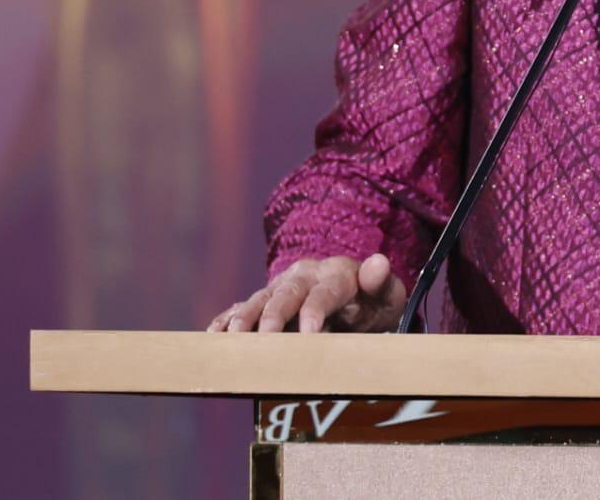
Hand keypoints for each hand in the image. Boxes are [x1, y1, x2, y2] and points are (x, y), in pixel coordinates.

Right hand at [206, 253, 406, 333]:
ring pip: (259, 299)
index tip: (310, 333)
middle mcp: (304, 276)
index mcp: (336, 275)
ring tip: (232, 336)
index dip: (316, 311)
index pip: (325, 293)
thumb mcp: (386, 295)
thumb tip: (379, 262)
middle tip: (265, 338)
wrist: (354, 299)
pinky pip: (240, 307)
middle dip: (274, 316)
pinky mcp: (263, 300)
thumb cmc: (371, 303)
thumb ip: (381, 283)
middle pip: (287, 294)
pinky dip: (226, 319)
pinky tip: (214, 334)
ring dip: (245, 317)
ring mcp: (281, 287)